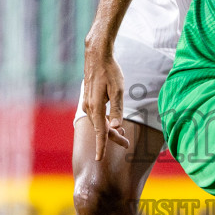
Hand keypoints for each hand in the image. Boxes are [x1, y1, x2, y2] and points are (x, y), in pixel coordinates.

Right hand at [81, 41, 129, 159]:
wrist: (96, 55)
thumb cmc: (109, 71)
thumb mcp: (118, 90)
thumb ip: (117, 109)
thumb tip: (115, 127)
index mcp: (96, 106)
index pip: (99, 132)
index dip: (101, 146)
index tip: (99, 159)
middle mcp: (89, 106)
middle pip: (100, 129)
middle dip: (113, 138)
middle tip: (126, 144)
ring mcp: (87, 103)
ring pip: (98, 122)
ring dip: (109, 129)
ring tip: (122, 135)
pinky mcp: (88, 99)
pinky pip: (96, 116)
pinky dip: (104, 121)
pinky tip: (112, 123)